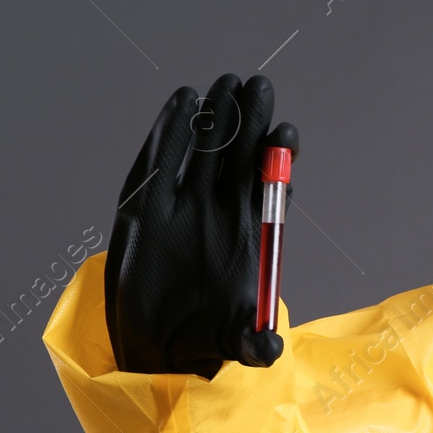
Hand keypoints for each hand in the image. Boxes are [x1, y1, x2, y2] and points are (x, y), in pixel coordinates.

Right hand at [105, 73, 299, 377]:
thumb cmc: (205, 339)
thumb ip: (254, 342)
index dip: (279, 159)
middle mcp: (217, 213)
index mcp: (248, 235)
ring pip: (205, 151)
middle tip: (260, 85)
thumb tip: (270, 350)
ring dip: (218, 117)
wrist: (161, 349)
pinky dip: (170, 131)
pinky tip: (183, 101)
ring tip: (227, 83)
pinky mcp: (144, 207)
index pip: (269, 187)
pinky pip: (160, 161)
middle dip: (252, 121)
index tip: (288, 134)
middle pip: (240, 157)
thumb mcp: (235, 344)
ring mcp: (182, 206)